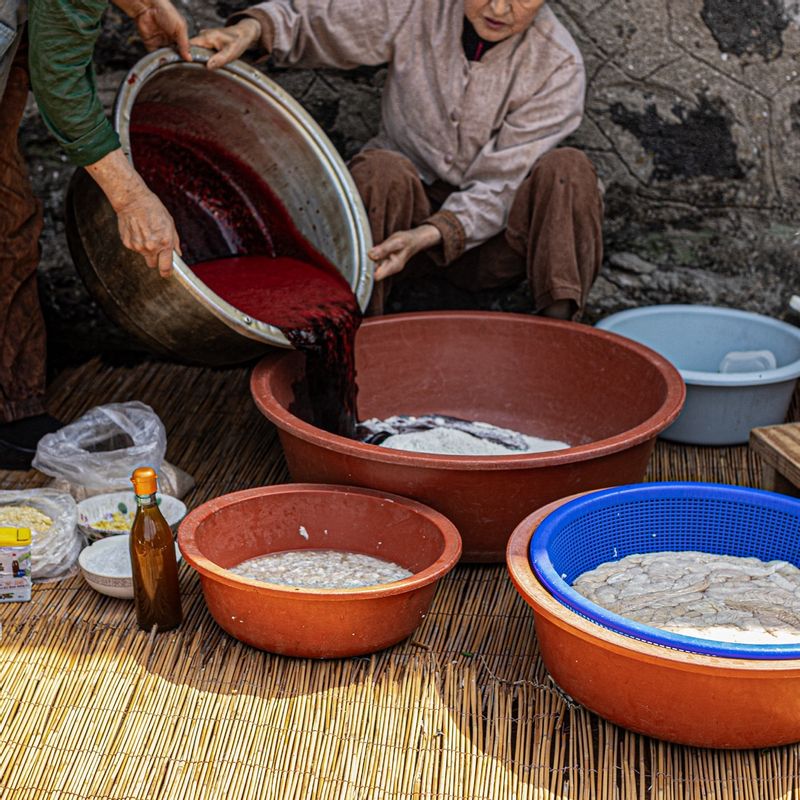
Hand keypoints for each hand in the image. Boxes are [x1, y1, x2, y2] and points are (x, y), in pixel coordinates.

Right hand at [86, 149, 181, 276]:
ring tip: (145, 233)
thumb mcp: (170, 224)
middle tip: (155, 248)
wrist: (133, 200)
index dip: (166, 272)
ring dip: (145, 249)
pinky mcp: (127, 243)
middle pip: (152, 264)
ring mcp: (137, 246)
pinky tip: (137, 230)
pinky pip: (134, 248)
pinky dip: (136, 242)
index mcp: (164, 243)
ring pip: (143, 255)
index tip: (166, 273)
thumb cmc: (154, 210)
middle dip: (155, 259)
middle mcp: (150, 247)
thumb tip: (178, 254)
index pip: (165, 267)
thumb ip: (175, 241)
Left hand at [128, 0, 191, 59]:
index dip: (186, 56)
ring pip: (166, 56)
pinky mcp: (151, 44)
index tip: (188, 63)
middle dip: (177, 60)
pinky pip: (155, 55)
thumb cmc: (166, 12)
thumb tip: (189, 58)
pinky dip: (158, 59)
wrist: (147, 7)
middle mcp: (170, 39)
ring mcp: (160, 42)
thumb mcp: (180, 27)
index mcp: (179, 35)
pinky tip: (162, 61)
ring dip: (168, 60)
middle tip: (179, 65)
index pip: (184, 49)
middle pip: (175, 54)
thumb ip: (185, 44)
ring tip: (171, 63)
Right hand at [191, 19, 261, 68]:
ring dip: (196, 58)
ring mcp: (205, 37)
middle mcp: (203, 35)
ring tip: (194, 70)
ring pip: (196, 48)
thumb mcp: (230, 53)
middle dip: (191, 58)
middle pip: (191, 48)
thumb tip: (208, 66)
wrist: (243, 34)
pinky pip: (201, 48)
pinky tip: (203, 64)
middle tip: (189, 71)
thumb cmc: (238, 42)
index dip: (185, 54)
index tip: (184, 65)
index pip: (190, 45)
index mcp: (207, 37)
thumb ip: (219, 60)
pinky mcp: (208, 40)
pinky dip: (201, 55)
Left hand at [368, 224, 441, 280]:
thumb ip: (383, 249)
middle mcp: (389, 269)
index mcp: (393, 267)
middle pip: (372, 273)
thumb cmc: (407, 240)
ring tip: (362, 253)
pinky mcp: (384, 261)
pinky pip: (374, 262)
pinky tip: (368, 252)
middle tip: (359, 256)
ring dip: (366, 261)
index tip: (361, 262)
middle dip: (365, 266)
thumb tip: (371, 255)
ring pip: (372, 268)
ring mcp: (386, 266)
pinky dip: (369, 258)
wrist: (414, 240)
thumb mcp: (396, 241)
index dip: (367, 271)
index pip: (376, 276)